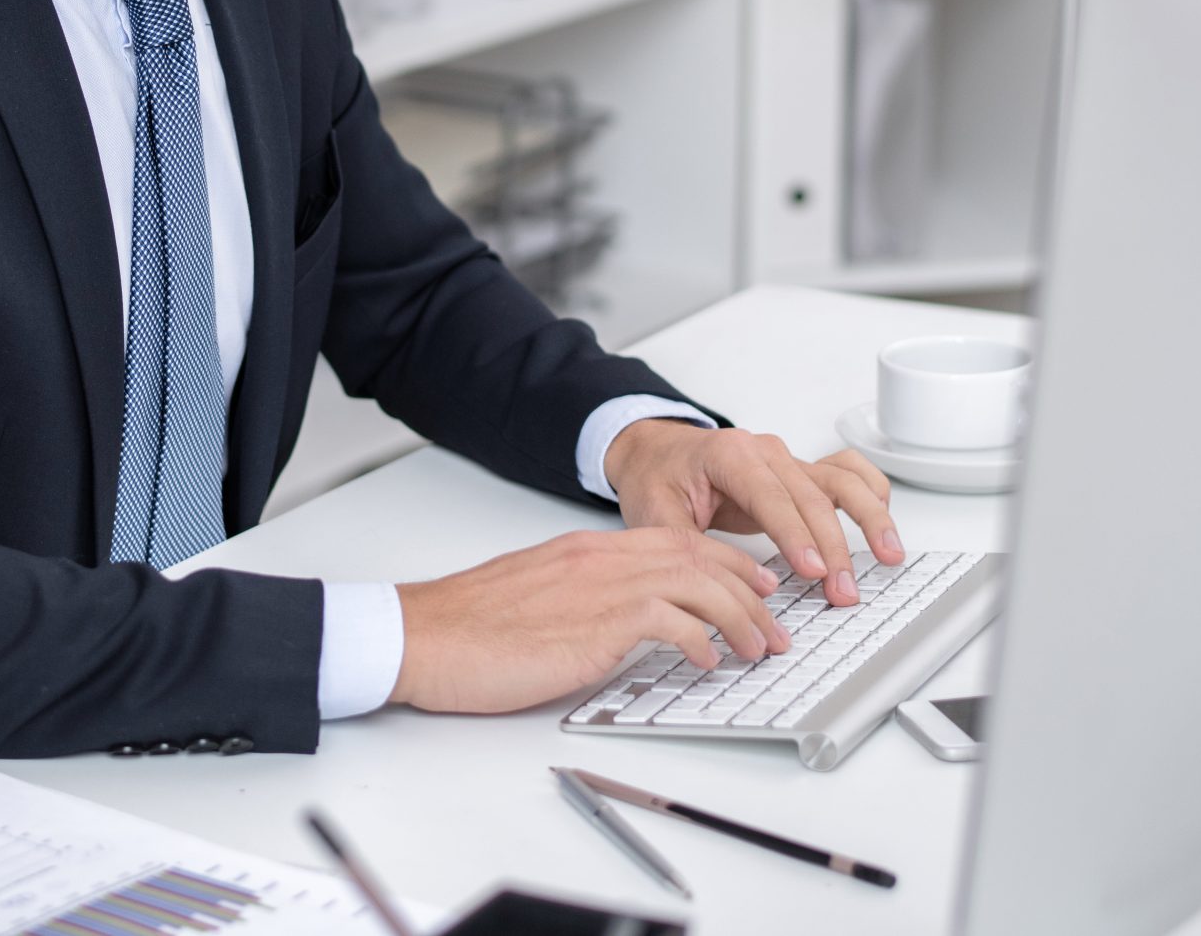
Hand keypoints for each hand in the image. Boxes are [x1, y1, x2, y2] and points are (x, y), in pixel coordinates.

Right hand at [389, 527, 791, 713]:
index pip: (676, 541)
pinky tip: (710, 660)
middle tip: (776, 622)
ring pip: (697, 583)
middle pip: (698, 556)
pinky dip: (701, 639)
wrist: (424, 635)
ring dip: (740, 616)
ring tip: (760, 648)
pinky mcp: (595, 622)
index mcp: (586, 550)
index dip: (724, 562)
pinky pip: (671, 621)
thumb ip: (583, 598)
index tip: (754, 585)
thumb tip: (619, 623)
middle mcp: (599, 558)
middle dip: (748, 589)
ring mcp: (599, 586)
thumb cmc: (468, 627)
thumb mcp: (538, 598)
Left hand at [603, 422, 901, 606]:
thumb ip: (686, 546)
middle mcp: (765, 452)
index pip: (770, 496)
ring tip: (890, 555)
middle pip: (812, 496)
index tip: (814, 570)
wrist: (657, 452)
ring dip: (869, 519)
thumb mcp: (653, 514)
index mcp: (728, 455)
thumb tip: (718, 588)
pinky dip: (870, 491)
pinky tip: (884, 517)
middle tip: (843, 591)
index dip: (795, 535)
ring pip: (841, 481)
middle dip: (834, 547)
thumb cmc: (656, 478)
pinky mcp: (800, 473)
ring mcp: (787, 460)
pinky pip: (847, 472)